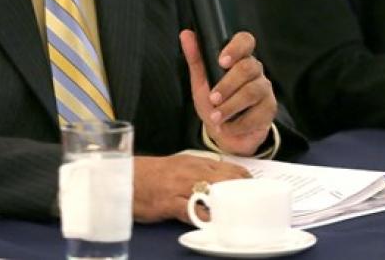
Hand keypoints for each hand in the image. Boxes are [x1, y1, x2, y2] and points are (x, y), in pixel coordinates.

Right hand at [133, 154, 249, 222]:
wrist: (126, 177)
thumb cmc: (153, 175)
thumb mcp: (180, 166)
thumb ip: (201, 172)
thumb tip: (223, 180)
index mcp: (197, 162)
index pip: (230, 169)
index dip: (247, 181)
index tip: (258, 191)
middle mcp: (192, 171)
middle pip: (227, 180)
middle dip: (244, 193)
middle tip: (256, 205)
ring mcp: (181, 187)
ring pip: (213, 193)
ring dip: (229, 204)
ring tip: (242, 214)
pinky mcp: (170, 203)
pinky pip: (192, 211)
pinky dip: (205, 218)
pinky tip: (214, 223)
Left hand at [181, 30, 276, 155]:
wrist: (225, 134)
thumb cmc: (214, 103)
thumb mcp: (201, 81)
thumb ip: (195, 58)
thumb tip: (186, 34)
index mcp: (240, 58)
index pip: (245, 41)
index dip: (236, 48)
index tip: (222, 61)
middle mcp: (255, 71)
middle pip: (248, 68)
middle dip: (227, 85)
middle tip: (212, 98)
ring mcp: (265, 89)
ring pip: (252, 91)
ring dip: (231, 106)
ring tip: (216, 118)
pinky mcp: (269, 109)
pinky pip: (257, 114)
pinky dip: (238, 124)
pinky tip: (227, 127)